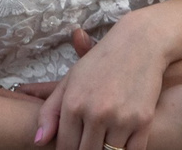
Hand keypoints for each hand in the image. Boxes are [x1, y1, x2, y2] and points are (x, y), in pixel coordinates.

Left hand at [33, 19, 168, 149]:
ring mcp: (121, 118)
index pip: (66, 148)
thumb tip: (38, 142)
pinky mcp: (143, 120)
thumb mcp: (70, 80)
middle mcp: (96, 113)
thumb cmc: (101, 61)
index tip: (74, 146)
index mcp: (74, 104)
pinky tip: (122, 143)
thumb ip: (49, 111)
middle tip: (89, 143)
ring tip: (104, 140)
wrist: (140, 42)